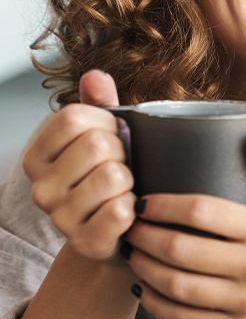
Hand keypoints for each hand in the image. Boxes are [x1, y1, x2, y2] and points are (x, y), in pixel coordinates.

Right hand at [23, 70, 135, 261]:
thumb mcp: (104, 134)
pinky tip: (127, 212)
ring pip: (112, 176)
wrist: (118, 232)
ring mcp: (60, 218)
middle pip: (96, 144)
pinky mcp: (85, 242)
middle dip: (122, 151)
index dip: (106, 122)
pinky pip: (120, 211)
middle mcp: (41, 187)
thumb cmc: (110, 175)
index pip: (74, 116)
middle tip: (122, 166)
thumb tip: (95, 76)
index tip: (113, 136)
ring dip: (130, 180)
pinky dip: (134, 208)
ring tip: (123, 189)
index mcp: (38, 155)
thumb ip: (100, 103)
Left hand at [123, 137, 245, 318]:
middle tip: (128, 226)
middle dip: (145, 236)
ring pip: (178, 286)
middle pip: (182, 250)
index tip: (143, 201)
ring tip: (131, 253)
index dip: (165, 205)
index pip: (203, 211)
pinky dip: (156, 304)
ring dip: (144, 268)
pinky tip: (142, 288)